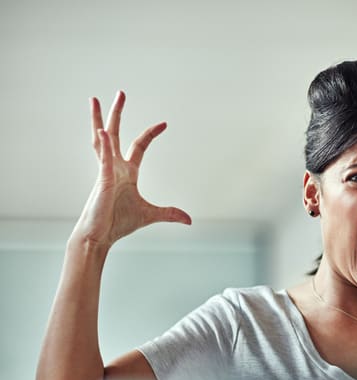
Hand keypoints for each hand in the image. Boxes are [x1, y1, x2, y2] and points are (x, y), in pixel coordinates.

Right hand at [72, 91, 190, 247]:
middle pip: (116, 134)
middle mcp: (115, 167)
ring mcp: (106, 171)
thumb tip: (189, 220)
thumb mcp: (150, 215)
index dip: (150, 134)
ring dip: (100, 119)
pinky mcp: (102, 180)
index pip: (139, 146)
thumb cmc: (118, 223)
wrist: (99, 236)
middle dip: (117, 113)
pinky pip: (103, 159)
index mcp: (126, 172)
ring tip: (95, 100)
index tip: (164, 123)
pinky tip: (103, 130)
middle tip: (120, 93)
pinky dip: (104, 144)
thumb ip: (169, 214)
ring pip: (102, 140)